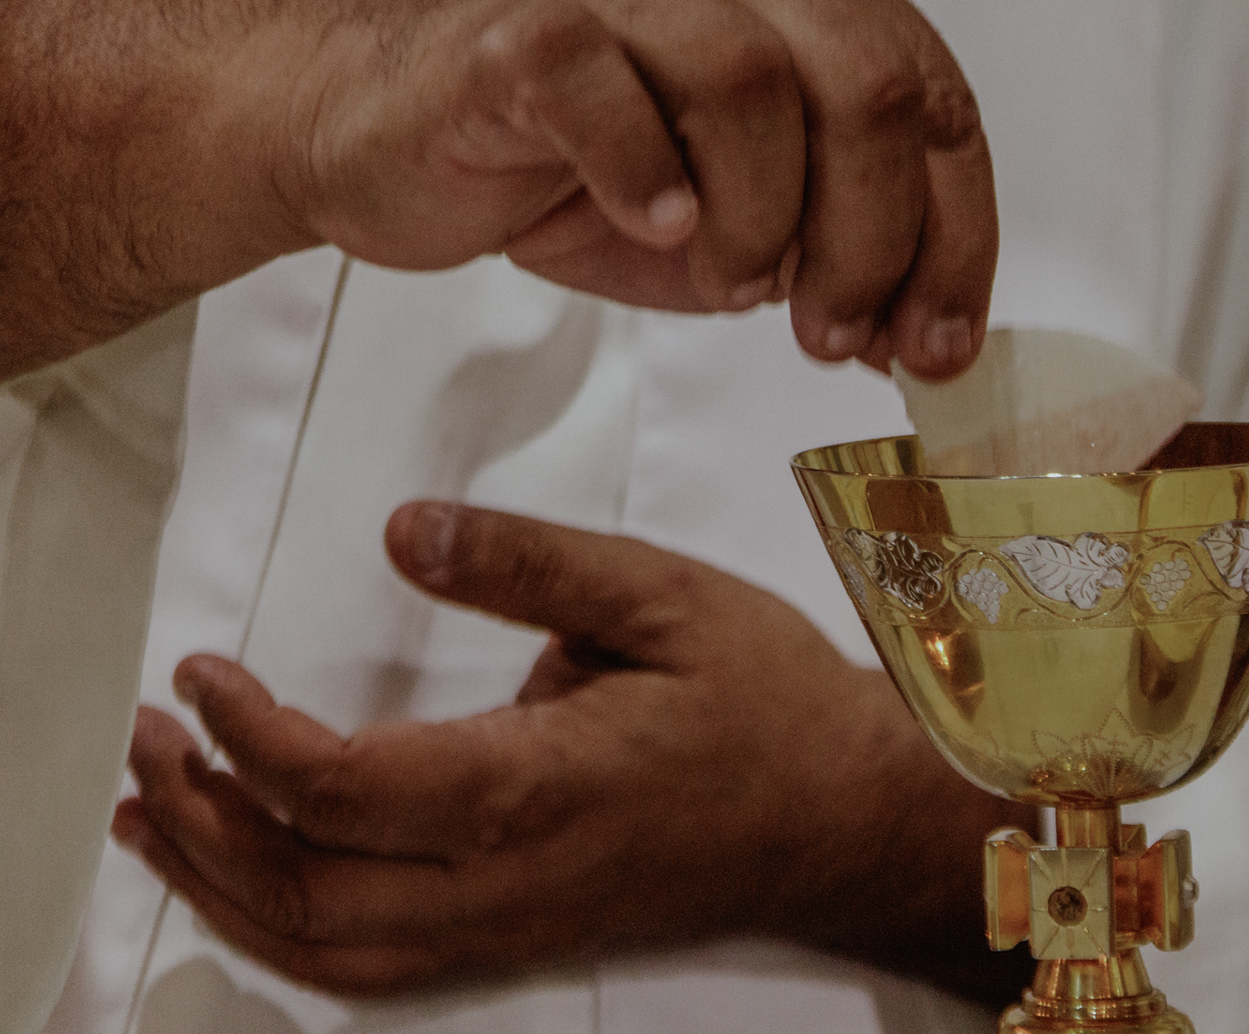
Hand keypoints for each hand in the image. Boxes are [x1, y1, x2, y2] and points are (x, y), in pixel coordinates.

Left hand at [115, 502, 1032, 999]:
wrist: (846, 816)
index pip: (342, 786)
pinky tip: (248, 884)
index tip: (201, 672)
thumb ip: (530, 560)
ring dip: (222, 888)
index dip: (244, 733)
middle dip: (201, 817)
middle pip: (305, 887)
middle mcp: (511, 878)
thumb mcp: (664, 597)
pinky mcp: (519, 937)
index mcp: (541, 785)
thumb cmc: (770, 706)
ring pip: (325, 948)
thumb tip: (410, 530)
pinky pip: (371, 968)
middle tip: (152, 738)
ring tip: (157, 814)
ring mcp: (512, 924)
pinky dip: (283, 933)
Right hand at [294, 0, 994, 374]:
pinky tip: (653, 229)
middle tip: (827, 333)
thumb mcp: (743, 223)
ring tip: (725, 282)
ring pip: (755, 83)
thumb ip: (840, 258)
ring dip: (759, 221)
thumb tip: (931, 346)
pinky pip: (610, 95)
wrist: (395, 124)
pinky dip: (647, 182)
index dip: (955, 239)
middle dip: (871, 240)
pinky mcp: (523, 32)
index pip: (938, 105)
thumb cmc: (580, 163)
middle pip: (870, 86)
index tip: (935, 348)